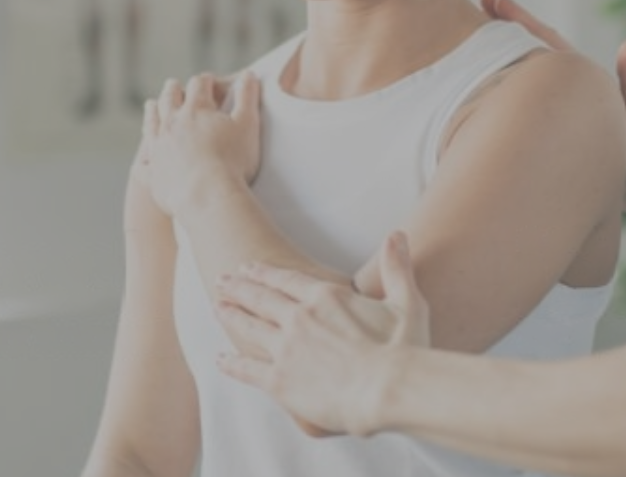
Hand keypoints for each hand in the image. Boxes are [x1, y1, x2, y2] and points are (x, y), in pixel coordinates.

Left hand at [140, 72, 262, 216]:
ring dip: (152, 112)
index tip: (208, 81)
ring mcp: (158, 148)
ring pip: (151, 123)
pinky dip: (144, 160)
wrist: (208, 196)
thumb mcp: (248, 124)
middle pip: (170, 98)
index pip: (199, 85)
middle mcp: (171, 123)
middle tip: (174, 85)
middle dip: (174, 90)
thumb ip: (248, 97)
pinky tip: (143, 159)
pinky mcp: (153, 174)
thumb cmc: (232, 160)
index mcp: (196, 109)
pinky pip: (143, 165)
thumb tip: (249, 74)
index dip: (205, 81)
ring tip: (152, 105)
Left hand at [215, 232, 427, 436]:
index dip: (265, 272)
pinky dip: (232, 363)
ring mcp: (285, 349)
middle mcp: (299, 318)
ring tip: (218, 307)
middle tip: (222, 280)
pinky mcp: (279, 381)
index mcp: (325, 298)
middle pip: (261, 297)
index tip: (249, 266)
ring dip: (231, 315)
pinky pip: (248, 369)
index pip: (287, 279)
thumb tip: (397, 236)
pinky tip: (221, 359)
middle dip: (239, 287)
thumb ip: (397, 268)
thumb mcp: (407, 301)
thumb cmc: (403, 350)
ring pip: (249, 326)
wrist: (389, 390)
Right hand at [482, 0, 625, 220]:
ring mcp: (555, 106)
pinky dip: (501, 84)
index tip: (497, 0)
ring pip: (522, 72)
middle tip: (482, 0)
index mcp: (579, 78)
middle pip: (530, 48)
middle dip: (506, 24)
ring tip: (474, 34)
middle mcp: (564, 88)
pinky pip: (519, 100)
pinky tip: (481, 84)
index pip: (546, 41)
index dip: (521, 20)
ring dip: (500, 53)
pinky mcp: (547, 124)